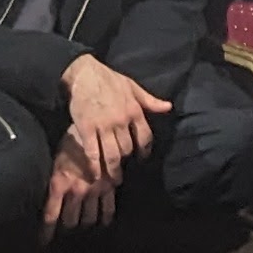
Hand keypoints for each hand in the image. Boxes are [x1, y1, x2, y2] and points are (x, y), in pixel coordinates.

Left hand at [42, 148, 118, 236]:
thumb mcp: (55, 159)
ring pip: (89, 219)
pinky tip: (103, 223)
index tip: (43, 242)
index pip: (50, 216)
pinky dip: (105, 218)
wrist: (94, 127)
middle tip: (64, 231)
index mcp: (59, 184)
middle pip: (70, 221)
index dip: (46, 232)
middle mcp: (76, 191)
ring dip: (84, 224)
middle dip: (66, 228)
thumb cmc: (70, 140)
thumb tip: (49, 194)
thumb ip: (53, 179)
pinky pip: (108, 209)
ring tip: (82, 227)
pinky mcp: (109, 187)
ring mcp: (94, 191)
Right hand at [60, 52, 167, 178]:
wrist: (84, 73)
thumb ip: (150, 100)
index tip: (142, 158)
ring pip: (112, 154)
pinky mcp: (86, 129)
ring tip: (113, 179)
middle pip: (128, 149)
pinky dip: (95, 166)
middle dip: (126, 160)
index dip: (144, 151)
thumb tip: (168, 107)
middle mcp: (121, 121)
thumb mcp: (133, 87)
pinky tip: (96, 175)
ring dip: (113, 170)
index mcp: (135, 110)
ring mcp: (104, 126)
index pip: (145, 137)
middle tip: (123, 168)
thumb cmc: (108, 79)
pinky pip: (93, 152)